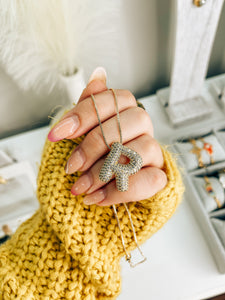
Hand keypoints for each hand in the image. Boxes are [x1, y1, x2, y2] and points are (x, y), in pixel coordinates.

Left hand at [48, 67, 166, 205]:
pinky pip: (149, 180)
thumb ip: (90, 106)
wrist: (103, 190)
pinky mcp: (159, 177)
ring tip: (81, 187)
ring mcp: (154, 151)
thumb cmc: (92, 158)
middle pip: (135, 119)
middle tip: (72, 166)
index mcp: (125, 110)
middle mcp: (144, 127)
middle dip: (96, 144)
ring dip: (105, 171)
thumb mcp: (83, 133)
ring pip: (143, 149)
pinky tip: (97, 198)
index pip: (113, 99)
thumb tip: (99, 73)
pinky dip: (120, 191)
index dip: (84, 114)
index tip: (57, 134)